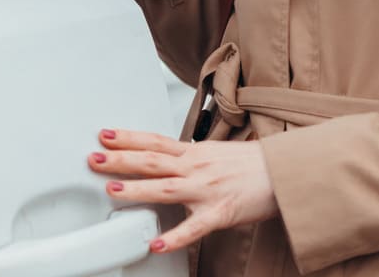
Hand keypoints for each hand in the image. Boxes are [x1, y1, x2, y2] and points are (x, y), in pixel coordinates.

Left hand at [88, 128, 278, 254]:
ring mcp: (206, 190)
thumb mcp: (215, 153)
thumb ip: (189, 158)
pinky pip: (193, 228)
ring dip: (136, 189)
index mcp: (194, 153)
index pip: (154, 141)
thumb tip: (165, 158)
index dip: (127, 137)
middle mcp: (196, 168)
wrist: (284, 173)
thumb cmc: (252, 165)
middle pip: (152, 160)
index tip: (104, 134)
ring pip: (165, 188)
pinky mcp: (219, 213)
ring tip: (112, 191)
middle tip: (94, 158)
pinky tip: (157, 244)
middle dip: (120, 159)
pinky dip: (174, 238)